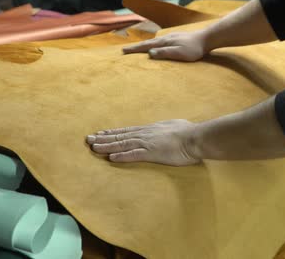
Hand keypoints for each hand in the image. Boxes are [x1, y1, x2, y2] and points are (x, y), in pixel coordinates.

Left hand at [86, 119, 201, 165]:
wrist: (195, 137)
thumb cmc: (188, 132)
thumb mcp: (173, 127)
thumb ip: (165, 130)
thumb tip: (166, 130)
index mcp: (150, 129)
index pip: (127, 131)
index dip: (112, 133)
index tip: (100, 133)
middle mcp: (145, 134)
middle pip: (120, 136)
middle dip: (104, 138)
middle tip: (89, 139)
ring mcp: (147, 143)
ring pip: (123, 144)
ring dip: (108, 146)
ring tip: (94, 147)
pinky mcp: (152, 153)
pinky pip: (134, 155)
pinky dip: (122, 156)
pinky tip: (111, 158)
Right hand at [122, 31, 208, 61]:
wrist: (207, 39)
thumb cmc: (194, 49)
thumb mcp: (179, 53)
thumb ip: (165, 53)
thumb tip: (150, 53)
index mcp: (165, 42)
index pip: (146, 46)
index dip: (135, 49)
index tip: (123, 50)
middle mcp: (166, 38)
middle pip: (148, 43)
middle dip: (136, 47)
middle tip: (125, 50)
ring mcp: (172, 37)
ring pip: (154, 41)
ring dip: (144, 45)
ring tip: (137, 48)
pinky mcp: (177, 38)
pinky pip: (161, 41)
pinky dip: (154, 43)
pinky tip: (156, 45)